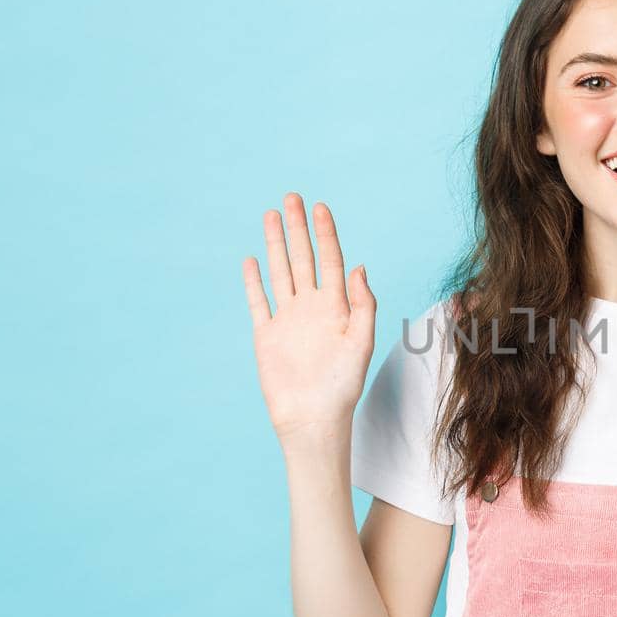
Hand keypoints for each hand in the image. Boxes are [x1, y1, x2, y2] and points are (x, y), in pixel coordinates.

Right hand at [243, 192, 375, 446]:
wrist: (313, 419)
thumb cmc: (343, 386)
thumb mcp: (361, 342)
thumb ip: (363, 304)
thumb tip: (359, 266)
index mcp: (337, 307)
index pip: (331, 260)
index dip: (326, 233)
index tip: (320, 206)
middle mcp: (311, 308)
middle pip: (303, 258)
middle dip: (298, 228)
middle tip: (292, 197)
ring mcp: (288, 319)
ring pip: (281, 272)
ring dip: (276, 244)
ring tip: (272, 215)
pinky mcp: (267, 335)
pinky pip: (259, 302)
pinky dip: (254, 281)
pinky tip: (252, 260)